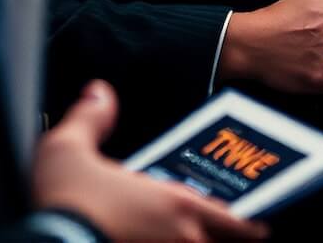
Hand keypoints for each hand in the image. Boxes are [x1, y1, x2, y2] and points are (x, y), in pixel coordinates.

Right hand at [33, 81, 267, 240]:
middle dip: (225, 241)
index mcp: (175, 206)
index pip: (233, 221)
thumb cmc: (62, 206)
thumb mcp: (68, 149)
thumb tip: (99, 94)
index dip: (249, 227)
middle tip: (227, 234)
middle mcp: (179, 241)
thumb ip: (90, 119)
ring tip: (188, 239)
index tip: (260, 227)